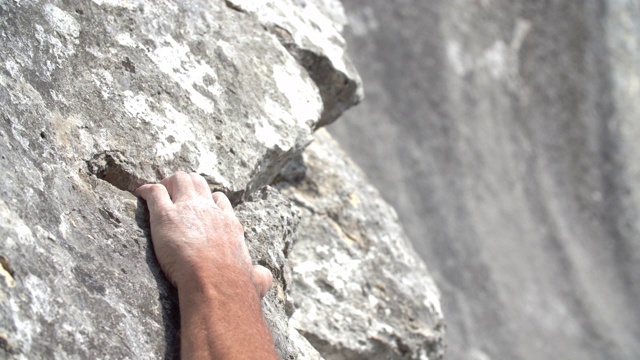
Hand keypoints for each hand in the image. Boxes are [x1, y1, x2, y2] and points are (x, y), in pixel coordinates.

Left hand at [135, 171, 272, 297]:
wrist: (217, 283)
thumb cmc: (236, 284)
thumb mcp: (255, 277)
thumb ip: (258, 274)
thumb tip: (262, 276)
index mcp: (229, 224)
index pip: (220, 200)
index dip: (209, 200)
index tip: (201, 205)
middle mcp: (211, 211)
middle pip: (199, 182)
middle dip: (187, 184)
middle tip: (175, 192)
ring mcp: (188, 209)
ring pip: (180, 179)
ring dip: (168, 182)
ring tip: (158, 190)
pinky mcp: (166, 216)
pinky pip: (155, 192)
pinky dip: (146, 190)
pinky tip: (139, 193)